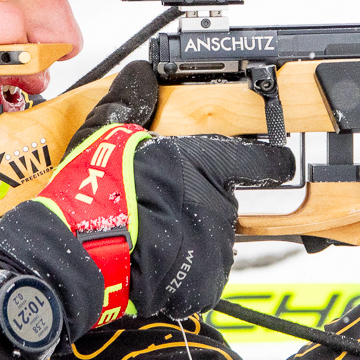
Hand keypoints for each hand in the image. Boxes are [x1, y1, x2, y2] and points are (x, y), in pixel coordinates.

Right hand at [0, 61, 292, 339]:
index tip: (280, 162)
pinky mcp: (201, 283)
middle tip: (158, 205)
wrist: (80, 251)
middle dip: (197, 202)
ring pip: (212, 238)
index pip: (256, 159)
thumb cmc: (93, 191)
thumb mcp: (106, 134)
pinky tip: (152, 262)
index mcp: (202, 164)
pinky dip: (182, 272)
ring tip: (149, 236)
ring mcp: (213, 247)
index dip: (270, 160)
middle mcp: (216, 204)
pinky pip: (200, 275)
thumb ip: (130, 105)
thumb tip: (140, 76)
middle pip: (222, 200)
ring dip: (190, 236)